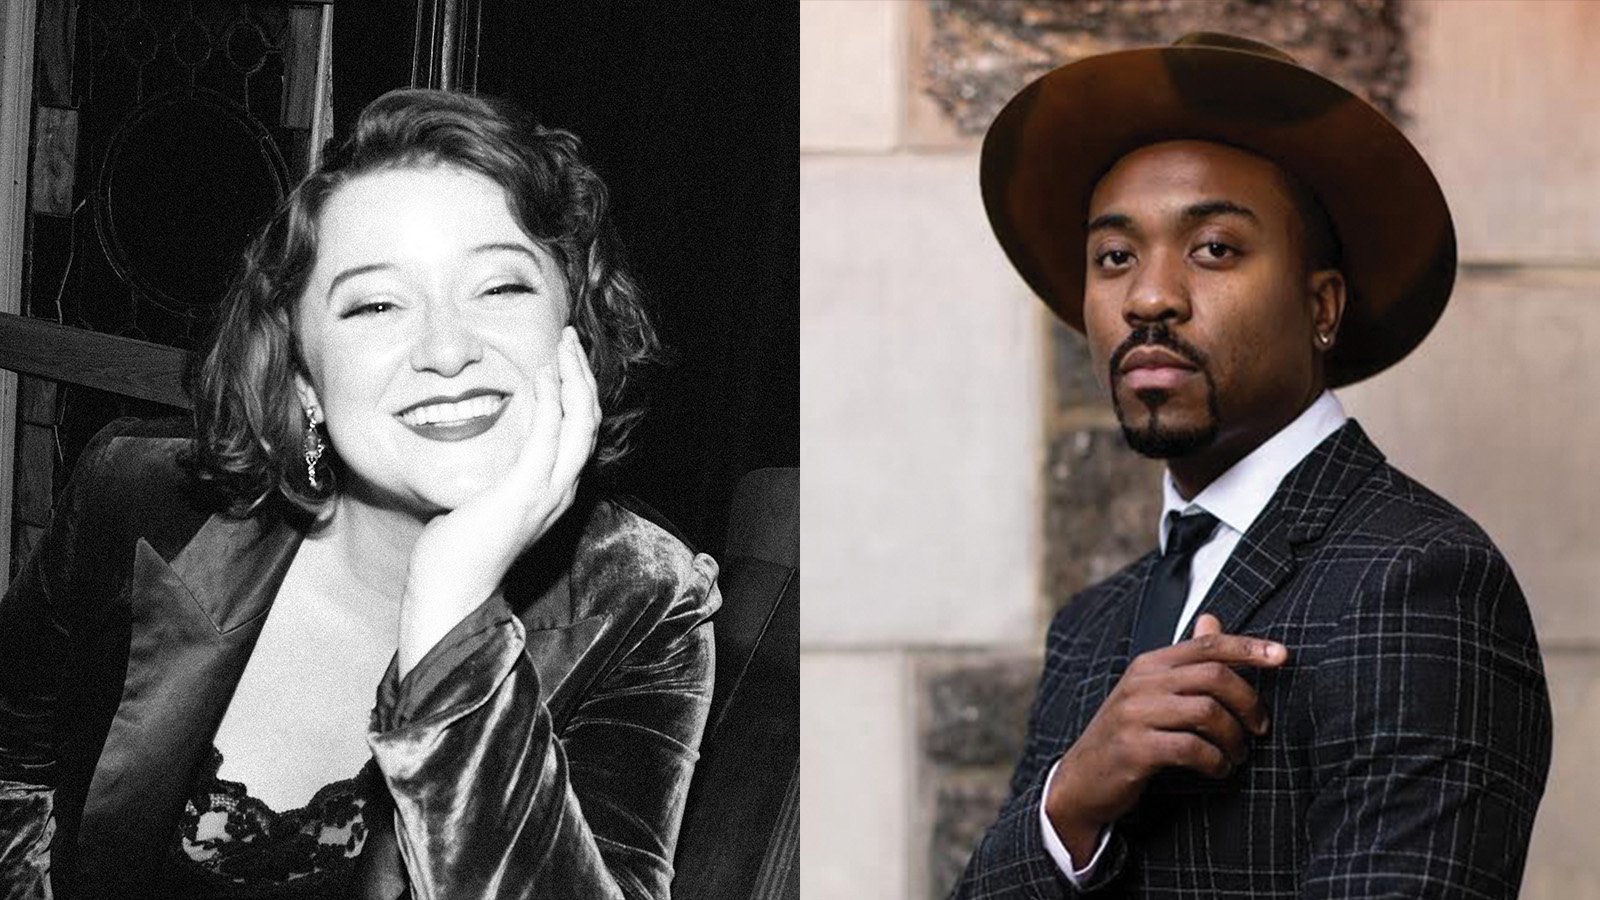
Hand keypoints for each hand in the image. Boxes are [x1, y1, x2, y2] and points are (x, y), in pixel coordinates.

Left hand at [398, 326, 600, 676]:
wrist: (452, 589)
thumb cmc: (459, 548)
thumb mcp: (487, 498)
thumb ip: (498, 471)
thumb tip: (484, 440)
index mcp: (556, 490)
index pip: (581, 431)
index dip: (578, 390)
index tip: (563, 357)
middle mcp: (562, 489)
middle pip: (590, 420)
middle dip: (582, 374)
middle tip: (568, 338)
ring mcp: (548, 492)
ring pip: (581, 422)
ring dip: (574, 377)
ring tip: (564, 345)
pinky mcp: (524, 492)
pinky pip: (548, 436)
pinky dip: (551, 401)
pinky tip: (542, 375)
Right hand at [1044, 614, 1286, 860]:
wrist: (1082, 779)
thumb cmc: (1129, 733)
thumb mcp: (1152, 691)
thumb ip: (1186, 659)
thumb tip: (1213, 618)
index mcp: (1150, 664)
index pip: (1208, 645)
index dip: (1249, 648)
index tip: (1283, 656)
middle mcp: (1142, 683)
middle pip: (1215, 676)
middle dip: (1249, 703)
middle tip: (1260, 729)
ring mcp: (1135, 715)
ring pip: (1208, 712)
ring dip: (1234, 738)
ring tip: (1237, 755)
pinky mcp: (1135, 749)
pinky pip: (1192, 748)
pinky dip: (1216, 761)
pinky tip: (1218, 769)